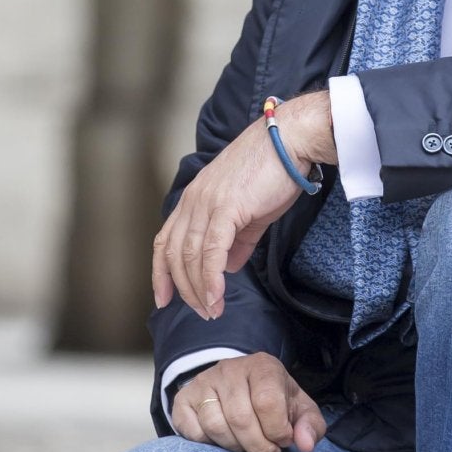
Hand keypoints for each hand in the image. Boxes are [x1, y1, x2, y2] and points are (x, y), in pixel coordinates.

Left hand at [151, 90, 335, 321]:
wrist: (290, 139)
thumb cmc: (273, 169)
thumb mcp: (250, 210)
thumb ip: (237, 240)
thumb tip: (229, 267)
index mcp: (194, 199)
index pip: (165, 241)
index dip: (161, 273)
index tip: (163, 299)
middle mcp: (193, 200)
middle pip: (175, 255)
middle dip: (184, 289)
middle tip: (202, 312)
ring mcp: (207, 202)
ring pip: (191, 256)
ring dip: (199, 289)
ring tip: (212, 311)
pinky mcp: (227, 206)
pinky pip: (212, 250)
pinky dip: (212, 277)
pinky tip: (217, 295)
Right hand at [170, 353, 327, 451]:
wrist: (240, 388)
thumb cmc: (274, 403)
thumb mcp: (299, 410)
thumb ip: (310, 426)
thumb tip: (305, 445)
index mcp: (262, 366)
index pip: (267, 402)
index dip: (277, 431)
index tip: (283, 441)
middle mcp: (229, 369)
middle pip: (240, 418)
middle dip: (258, 446)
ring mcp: (203, 383)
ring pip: (216, 426)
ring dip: (235, 448)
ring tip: (247, 446)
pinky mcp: (183, 399)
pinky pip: (193, 432)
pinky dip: (210, 446)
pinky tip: (224, 441)